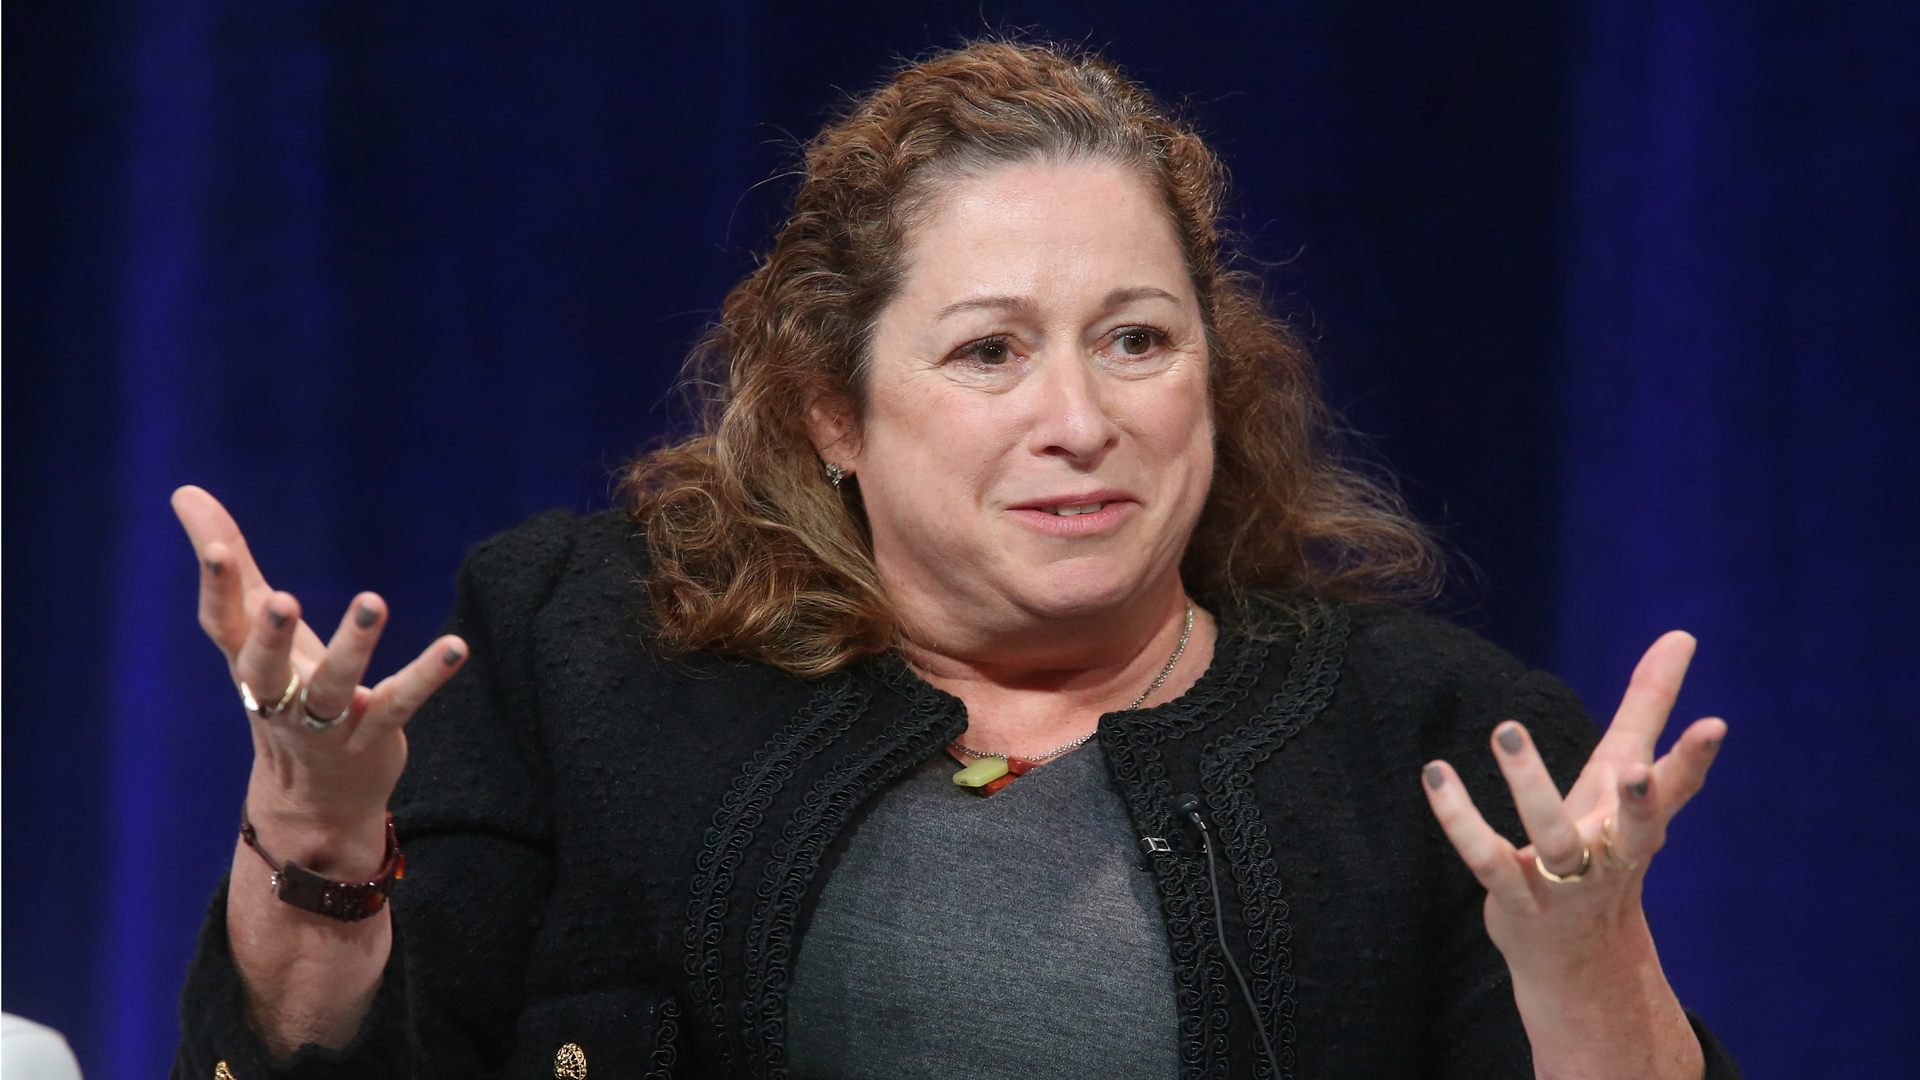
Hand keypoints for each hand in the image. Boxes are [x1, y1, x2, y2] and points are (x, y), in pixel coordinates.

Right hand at [171, 485, 466, 867]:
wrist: (311, 800)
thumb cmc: (282, 692)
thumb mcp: (256, 629)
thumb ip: (232, 564)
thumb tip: (185, 491)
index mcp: (247, 665)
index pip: (222, 626)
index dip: (216, 590)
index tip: (217, 549)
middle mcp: (279, 697)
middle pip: (265, 669)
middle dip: (269, 636)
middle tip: (281, 599)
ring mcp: (325, 723)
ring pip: (333, 687)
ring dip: (353, 647)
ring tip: (373, 601)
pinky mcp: (373, 735)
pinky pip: (401, 703)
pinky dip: (427, 675)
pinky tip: (457, 646)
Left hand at [1421, 631, 1725, 1078]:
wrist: (1578, 962)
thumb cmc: (1602, 846)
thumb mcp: (1621, 776)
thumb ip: (1646, 708)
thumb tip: (1679, 634)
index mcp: (1640, 824)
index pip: (1676, 792)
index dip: (1694, 761)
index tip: (1714, 725)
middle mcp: (1611, 856)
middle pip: (1636, 833)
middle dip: (1642, 804)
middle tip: (1635, 768)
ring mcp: (1564, 884)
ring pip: (1553, 839)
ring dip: (1531, 788)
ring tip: (1507, 729)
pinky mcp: (1515, 899)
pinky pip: (1486, 856)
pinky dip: (1459, 818)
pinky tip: (1436, 774)